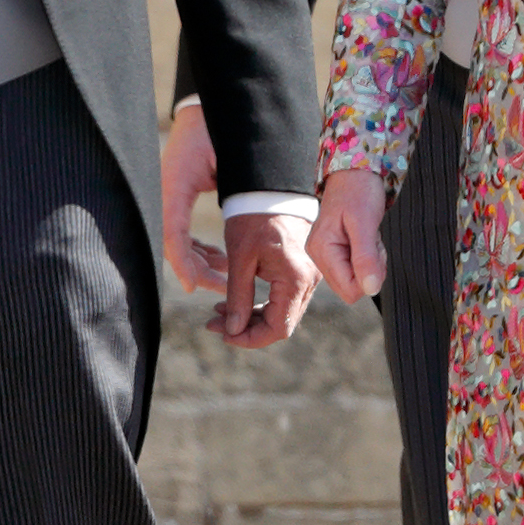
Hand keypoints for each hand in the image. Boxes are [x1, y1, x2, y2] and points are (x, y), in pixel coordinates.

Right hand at [161, 104, 227, 293]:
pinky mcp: (177, 199)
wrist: (205, 109)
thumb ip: (215, 206)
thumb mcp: (216, 167)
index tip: (196, 287)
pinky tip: (220, 257)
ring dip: (201, 260)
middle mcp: (166, 198)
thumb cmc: (209, 134)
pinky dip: (200, 248)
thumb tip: (224, 246)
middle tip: (224, 286)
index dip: (184, 265)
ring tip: (226, 272)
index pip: (172, 240)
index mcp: (170, 190)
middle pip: (177, 248)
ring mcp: (170, 199)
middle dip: (199, 269)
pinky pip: (184, 233)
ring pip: (182, 244)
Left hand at [207, 212, 320, 348]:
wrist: (269, 186)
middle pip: (281, 324)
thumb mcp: (240, 258)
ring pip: (282, 312)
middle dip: (246, 329)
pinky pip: (285, 296)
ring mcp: (310, 275)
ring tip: (219, 311)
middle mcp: (309, 280)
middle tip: (213, 323)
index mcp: (295, 279)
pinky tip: (236, 299)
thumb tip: (232, 330)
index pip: (277, 328)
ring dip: (251, 316)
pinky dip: (261, 303)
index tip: (222, 334)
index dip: (249, 338)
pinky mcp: (303, 268)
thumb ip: (237, 297)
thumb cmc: (252, 216)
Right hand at [308, 168, 387, 303]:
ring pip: (356, 279)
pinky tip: (364, 236)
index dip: (370, 276)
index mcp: (322, 250)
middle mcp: (319, 256)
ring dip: (369, 260)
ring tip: (367, 235)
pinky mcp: (333, 252)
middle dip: (369, 268)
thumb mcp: (365, 223)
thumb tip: (371, 289)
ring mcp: (325, 254)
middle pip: (352, 287)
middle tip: (370, 240)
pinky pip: (355, 267)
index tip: (372, 248)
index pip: (350, 290)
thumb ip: (366, 258)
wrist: (354, 172)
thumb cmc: (358, 191)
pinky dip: (366, 255)